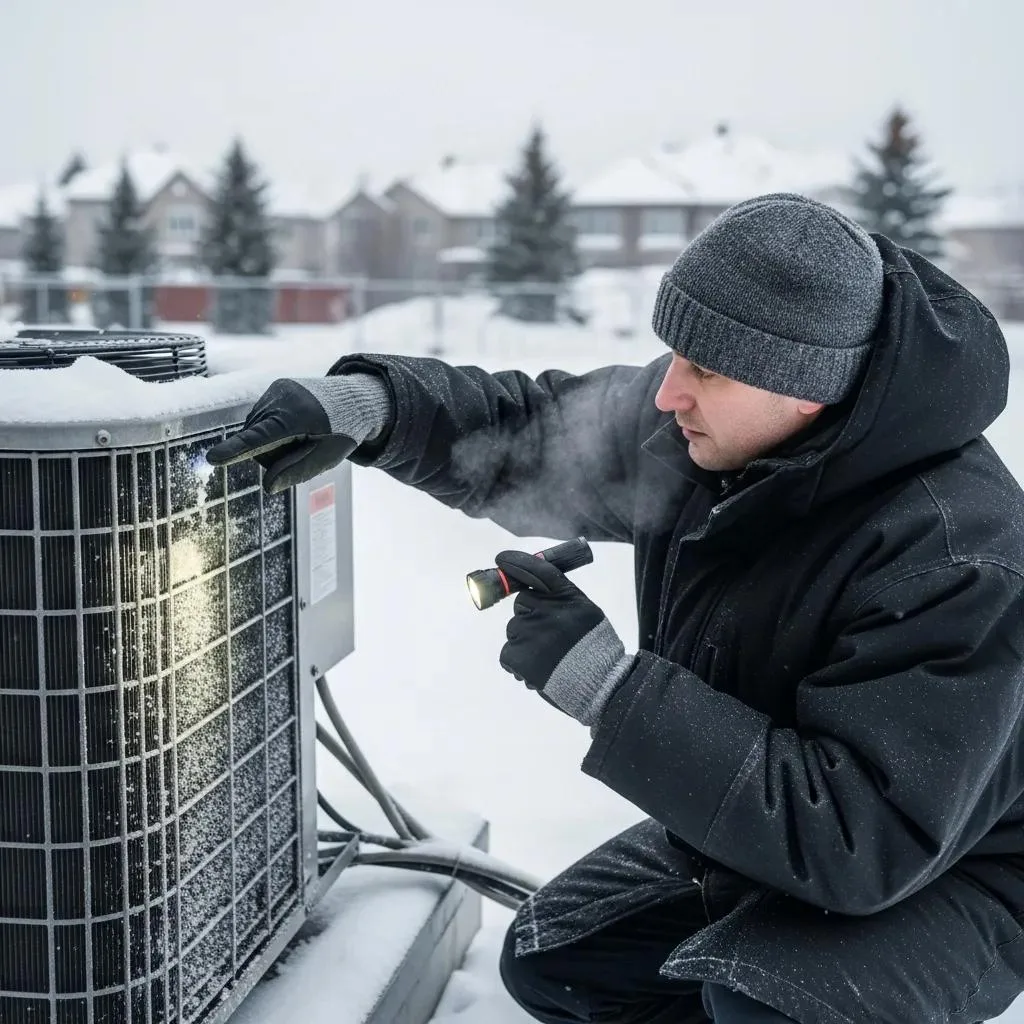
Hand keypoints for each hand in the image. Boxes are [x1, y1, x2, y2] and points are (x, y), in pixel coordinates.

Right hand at [205, 373, 391, 493]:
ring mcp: (277, 389)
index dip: (235, 451)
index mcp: (296, 418)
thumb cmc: (340, 434)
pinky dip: (272, 426)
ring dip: (270, 439)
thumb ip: (296, 471)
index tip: (212, 459)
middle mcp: (282, 398)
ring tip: (301, 433)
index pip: (259, 439)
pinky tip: (294, 424)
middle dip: (271, 452)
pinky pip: (261, 415)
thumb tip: (268, 487)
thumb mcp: (324, 458)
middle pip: (256, 439)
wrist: (353, 400)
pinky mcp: (276, 385)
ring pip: (255, 427)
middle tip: (302, 447)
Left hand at [496, 550, 634, 726]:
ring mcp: (530, 632)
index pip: (537, 570)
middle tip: (548, 636)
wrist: (600, 685)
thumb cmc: (594, 649)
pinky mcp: (517, 655)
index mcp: (566, 596)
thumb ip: (561, 598)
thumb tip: (532, 588)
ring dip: (526, 643)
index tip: (501, 559)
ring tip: (549, 659)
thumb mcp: (585, 612)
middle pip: (522, 603)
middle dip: (529, 617)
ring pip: (514, 630)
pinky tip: (539, 670)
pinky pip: (508, 652)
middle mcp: (546, 610)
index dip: (517, 562)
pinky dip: (519, 663)